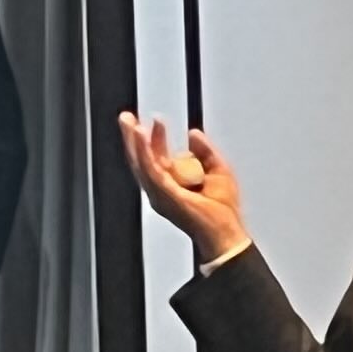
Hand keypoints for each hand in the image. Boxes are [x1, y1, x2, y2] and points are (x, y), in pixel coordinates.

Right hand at [119, 111, 250, 265]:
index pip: (156, 157)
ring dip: (134, 141)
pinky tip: (141, 136)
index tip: (158, 120)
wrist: (226, 234)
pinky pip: (150, 169)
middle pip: (141, 160)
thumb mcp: (218, 170)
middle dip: (132, 137)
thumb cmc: (222, 212)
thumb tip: (193, 133)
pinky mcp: (164, 194)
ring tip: (130, 122)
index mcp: (171, 184)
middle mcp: (161, 190)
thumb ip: (206, 151)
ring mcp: (160, 193)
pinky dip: (144, 151)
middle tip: (126, 117)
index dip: (155, 138)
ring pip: (141, 163)